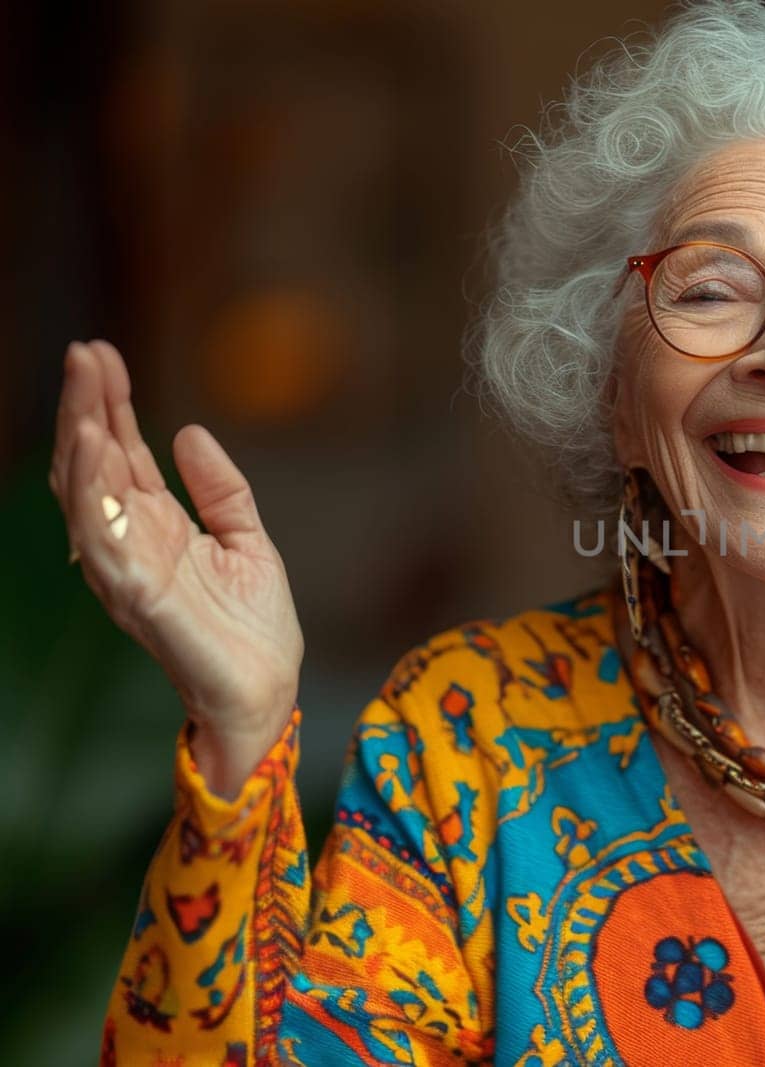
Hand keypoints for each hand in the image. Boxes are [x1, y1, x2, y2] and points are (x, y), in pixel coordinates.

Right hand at [49, 340, 304, 795]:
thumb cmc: (253, 627)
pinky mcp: (139, 594)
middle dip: (88, 406)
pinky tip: (94, 447)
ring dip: (82, 436)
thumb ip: (221, 490)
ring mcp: (127, 569)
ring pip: (88, 493)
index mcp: (156, 528)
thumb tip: (189, 432)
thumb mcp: (248, 540)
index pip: (121, 456)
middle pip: (95, 464)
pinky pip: (105, 537)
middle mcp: (131, 544)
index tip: (104, 354)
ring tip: (85, 384)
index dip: (109, 406)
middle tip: (86, 350)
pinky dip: (94, 491)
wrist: (269, 688)